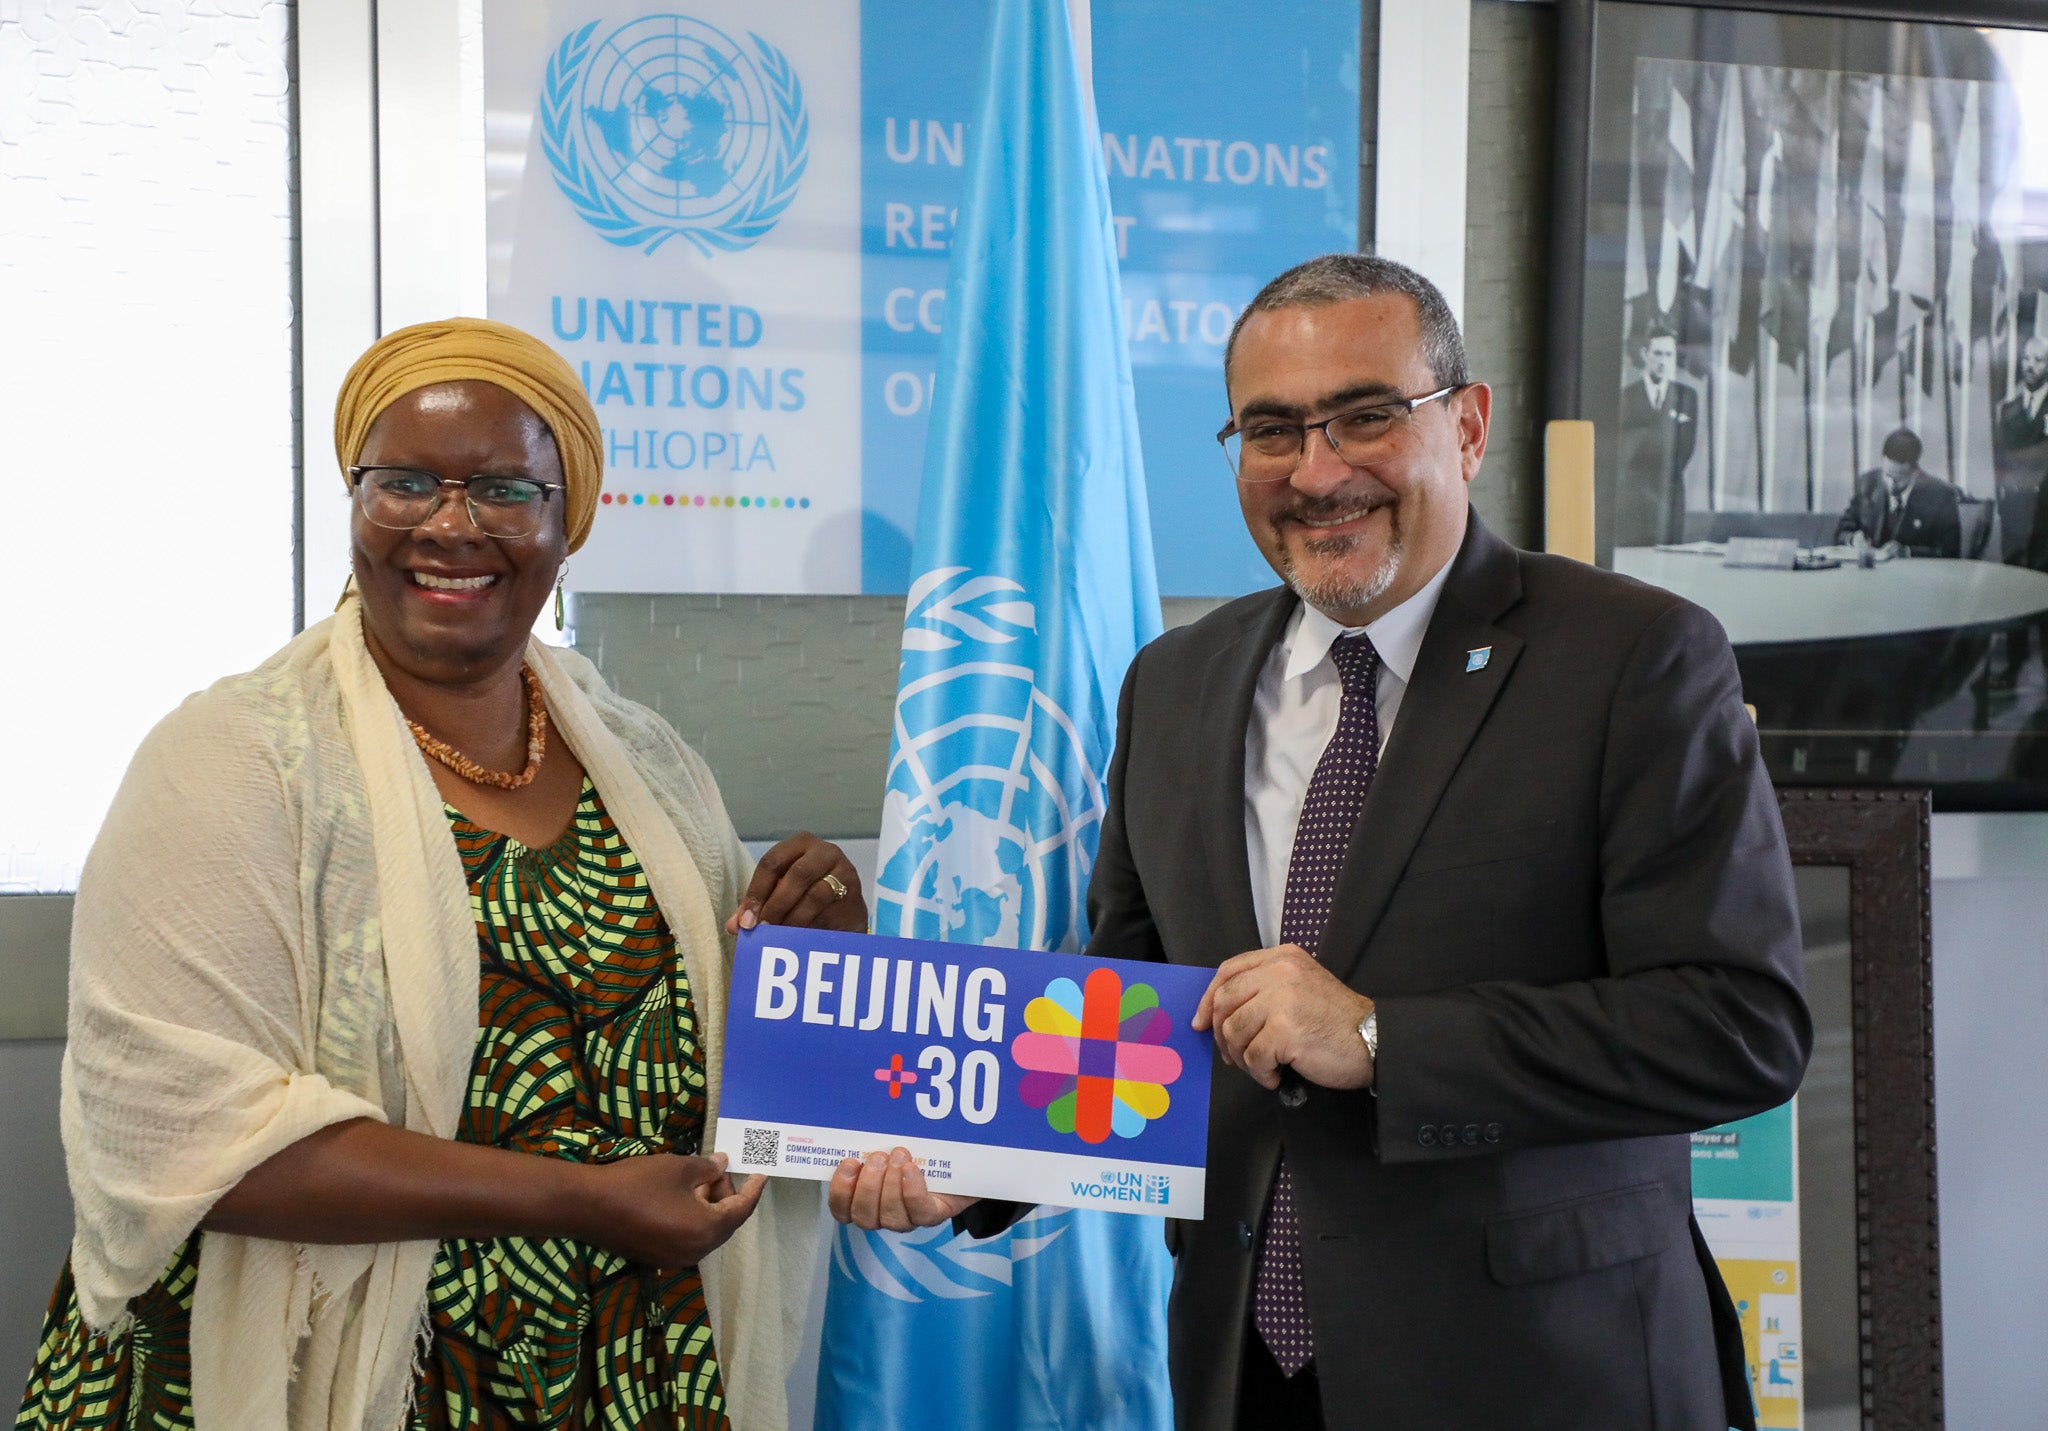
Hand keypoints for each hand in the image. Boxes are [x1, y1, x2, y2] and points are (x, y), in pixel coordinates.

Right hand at [575, 1152, 764, 1265]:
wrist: (588, 1206)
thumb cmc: (639, 1183)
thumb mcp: (679, 1168)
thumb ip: (708, 1168)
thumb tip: (722, 1165)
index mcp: (706, 1231)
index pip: (740, 1210)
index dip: (753, 1190)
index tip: (762, 1175)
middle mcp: (696, 1252)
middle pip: (724, 1223)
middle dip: (725, 1194)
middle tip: (714, 1169)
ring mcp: (675, 1259)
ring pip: (705, 1230)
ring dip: (707, 1206)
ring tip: (695, 1178)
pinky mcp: (657, 1257)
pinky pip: (687, 1237)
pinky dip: (692, 1217)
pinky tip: (680, 1196)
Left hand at [726, 833, 867, 934]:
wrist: (846, 907)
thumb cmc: (805, 893)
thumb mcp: (779, 893)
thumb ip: (756, 906)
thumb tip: (734, 927)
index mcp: (799, 844)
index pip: (772, 863)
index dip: (756, 892)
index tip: (746, 922)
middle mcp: (824, 852)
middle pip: (797, 875)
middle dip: (776, 905)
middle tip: (763, 930)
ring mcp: (844, 871)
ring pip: (816, 895)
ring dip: (794, 919)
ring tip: (780, 938)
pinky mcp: (855, 895)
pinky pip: (831, 912)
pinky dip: (812, 927)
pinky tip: (800, 939)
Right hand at [828, 1147, 975, 1232]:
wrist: (957, 1160)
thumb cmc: (914, 1149)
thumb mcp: (887, 1143)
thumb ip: (869, 1140)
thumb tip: (854, 1120)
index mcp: (866, 1200)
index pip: (842, 1210)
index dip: (840, 1191)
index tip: (849, 1162)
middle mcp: (884, 1214)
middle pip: (865, 1217)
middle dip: (869, 1186)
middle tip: (878, 1156)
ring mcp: (909, 1218)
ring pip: (891, 1218)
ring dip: (891, 1186)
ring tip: (899, 1155)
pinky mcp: (934, 1214)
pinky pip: (920, 1213)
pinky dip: (912, 1191)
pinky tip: (912, 1169)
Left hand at [1193, 944, 1374, 1091]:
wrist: (1374, 1039)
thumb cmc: (1338, 1020)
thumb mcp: (1301, 986)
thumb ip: (1265, 988)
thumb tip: (1216, 1013)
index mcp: (1282, 958)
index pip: (1228, 971)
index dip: (1208, 998)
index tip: (1200, 1022)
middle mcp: (1280, 972)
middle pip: (1224, 1002)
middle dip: (1221, 1035)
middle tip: (1233, 1056)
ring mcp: (1282, 999)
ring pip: (1233, 1031)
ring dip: (1243, 1058)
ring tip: (1263, 1067)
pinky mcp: (1285, 1030)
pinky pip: (1253, 1057)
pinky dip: (1260, 1073)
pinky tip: (1277, 1075)